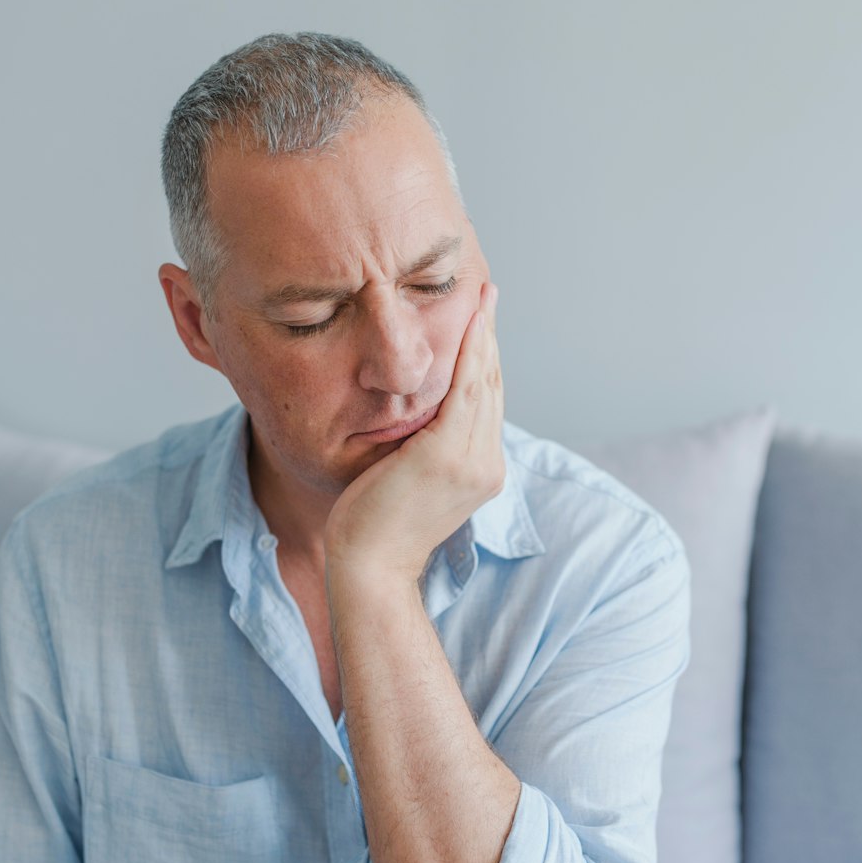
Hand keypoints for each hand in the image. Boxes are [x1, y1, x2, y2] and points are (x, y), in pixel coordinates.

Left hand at [324, 282, 504, 583]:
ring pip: (483, 383)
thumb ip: (428, 447)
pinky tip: (468, 325)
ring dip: (483, 336)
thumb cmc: (378, 525)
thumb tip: (420, 414)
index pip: (486, 403)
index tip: (482, 324)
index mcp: (481, 470)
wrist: (369, 567)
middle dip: (490, 338)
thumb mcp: (413, 480)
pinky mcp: (446, 456)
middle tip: (488, 295)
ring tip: (482, 298)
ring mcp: (471, 461)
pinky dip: (469, 355)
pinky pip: (464, 392)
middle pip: (492, 387)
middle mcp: (486, 464)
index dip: (486, 360)